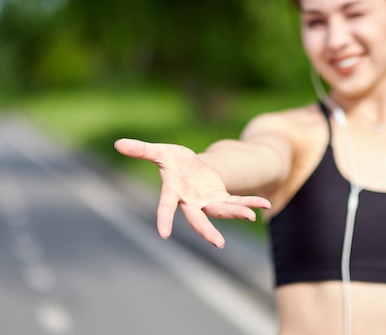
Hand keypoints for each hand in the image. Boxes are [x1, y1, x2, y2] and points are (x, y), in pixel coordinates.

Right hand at [114, 138, 270, 247]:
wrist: (190, 166)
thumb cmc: (173, 160)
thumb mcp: (160, 151)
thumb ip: (142, 150)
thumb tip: (118, 143)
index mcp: (174, 191)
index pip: (166, 206)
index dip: (163, 218)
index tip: (163, 234)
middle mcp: (190, 201)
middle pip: (198, 218)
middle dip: (207, 229)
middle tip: (217, 242)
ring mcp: (207, 201)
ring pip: (222, 211)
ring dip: (236, 213)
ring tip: (250, 217)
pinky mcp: (221, 197)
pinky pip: (237, 201)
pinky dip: (251, 202)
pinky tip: (266, 205)